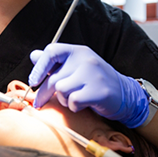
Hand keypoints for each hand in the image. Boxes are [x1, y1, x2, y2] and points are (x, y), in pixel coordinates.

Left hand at [29, 43, 148, 127]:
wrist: (124, 93)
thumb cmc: (94, 80)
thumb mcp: (75, 66)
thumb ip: (55, 62)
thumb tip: (33, 56)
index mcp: (78, 51)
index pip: (51, 51)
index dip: (39, 67)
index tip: (33, 81)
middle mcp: (85, 59)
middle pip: (53, 77)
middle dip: (44, 93)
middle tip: (39, 102)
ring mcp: (93, 74)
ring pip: (61, 90)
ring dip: (64, 99)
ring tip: (73, 98)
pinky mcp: (98, 91)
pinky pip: (73, 101)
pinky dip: (74, 107)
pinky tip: (83, 104)